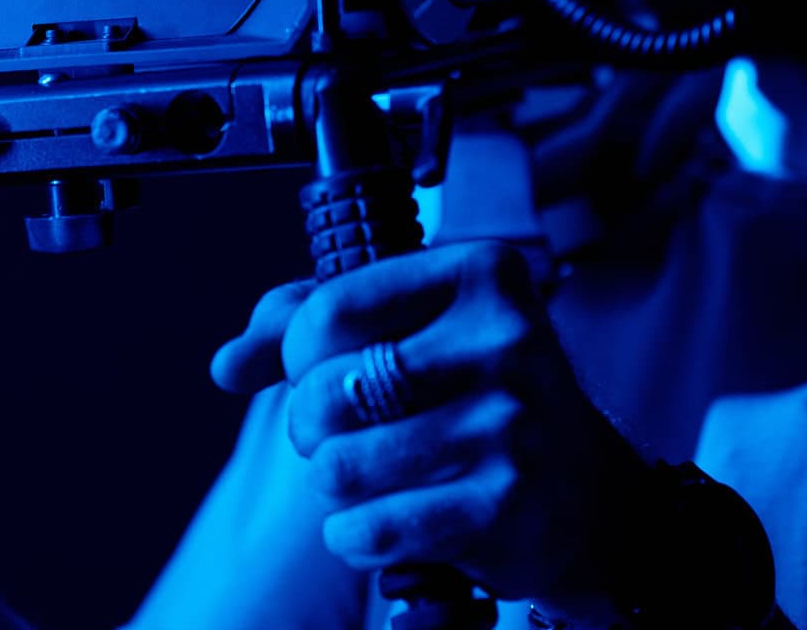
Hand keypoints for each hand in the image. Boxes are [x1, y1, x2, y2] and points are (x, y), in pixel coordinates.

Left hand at [213, 244, 649, 619]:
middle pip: (326, 392)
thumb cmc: (472, 390)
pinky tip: (378, 520)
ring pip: (340, 466)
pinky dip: (353, 534)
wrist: (580, 487)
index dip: (298, 353)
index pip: (328, 310)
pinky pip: (371, 527)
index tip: (319, 368)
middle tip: (344, 431)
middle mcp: (504, 341)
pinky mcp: (507, 505)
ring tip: (368, 473)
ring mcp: (512, 425)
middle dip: (310, 425)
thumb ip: (302, 322)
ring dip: (332, 482)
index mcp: (479, 273)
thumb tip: (227, 364)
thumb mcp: (405, 323)